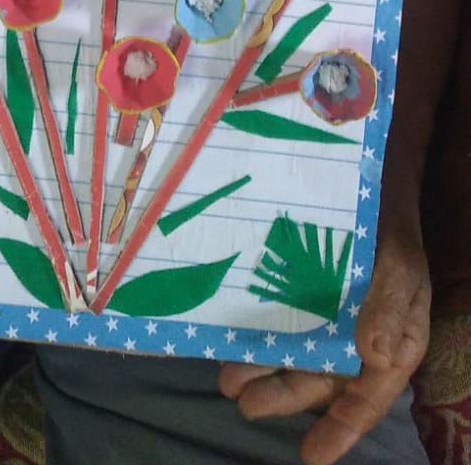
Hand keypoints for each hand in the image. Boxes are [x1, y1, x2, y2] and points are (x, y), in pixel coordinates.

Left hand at [218, 229, 429, 464]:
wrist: (370, 192)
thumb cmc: (392, 238)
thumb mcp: (403, 269)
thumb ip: (391, 310)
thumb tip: (375, 356)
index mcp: (386, 351)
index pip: (365, 400)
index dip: (340, 431)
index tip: (312, 455)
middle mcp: (347, 345)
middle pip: (315, 383)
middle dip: (281, 396)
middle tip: (247, 403)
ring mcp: (316, 322)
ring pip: (287, 356)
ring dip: (259, 369)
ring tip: (228, 379)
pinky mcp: (291, 298)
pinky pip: (271, 321)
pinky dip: (251, 332)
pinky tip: (227, 337)